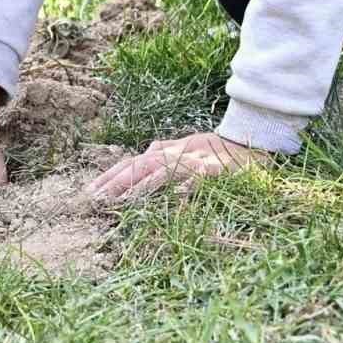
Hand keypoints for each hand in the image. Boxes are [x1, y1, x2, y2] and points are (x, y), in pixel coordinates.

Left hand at [86, 131, 267, 202]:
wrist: (251, 143)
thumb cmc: (216, 152)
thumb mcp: (185, 151)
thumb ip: (164, 153)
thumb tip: (143, 153)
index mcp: (165, 153)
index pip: (131, 163)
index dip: (109, 176)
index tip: (90, 192)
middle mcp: (175, 154)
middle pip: (139, 165)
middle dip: (116, 182)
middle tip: (97, 199)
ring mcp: (194, 161)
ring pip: (162, 171)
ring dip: (142, 185)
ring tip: (123, 200)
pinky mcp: (214, 170)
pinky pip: (197, 179)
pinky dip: (186, 186)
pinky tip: (175, 198)